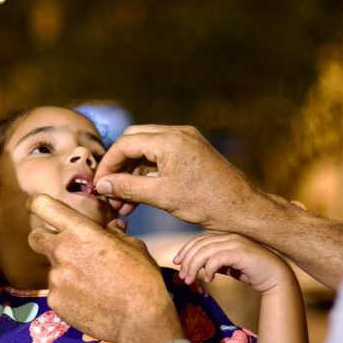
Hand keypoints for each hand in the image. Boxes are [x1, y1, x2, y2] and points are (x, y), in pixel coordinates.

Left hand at [27, 193, 182, 342]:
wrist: (139, 320)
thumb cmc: (140, 278)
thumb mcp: (134, 247)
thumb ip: (115, 233)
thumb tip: (113, 227)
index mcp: (80, 232)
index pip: (43, 206)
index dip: (36, 203)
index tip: (36, 206)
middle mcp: (61, 252)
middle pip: (36, 238)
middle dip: (45, 239)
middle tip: (65, 248)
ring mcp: (55, 279)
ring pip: (53, 269)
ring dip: (66, 272)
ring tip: (92, 285)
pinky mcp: (55, 302)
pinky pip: (58, 292)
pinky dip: (70, 294)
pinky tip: (89, 301)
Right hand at [94, 125, 258, 228]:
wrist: (243, 209)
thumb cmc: (207, 202)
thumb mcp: (161, 196)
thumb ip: (128, 188)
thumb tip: (102, 186)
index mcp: (169, 140)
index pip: (125, 144)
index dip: (108, 165)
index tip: (99, 185)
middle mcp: (178, 134)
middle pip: (134, 142)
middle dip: (118, 167)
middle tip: (108, 190)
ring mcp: (186, 141)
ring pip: (147, 152)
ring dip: (133, 174)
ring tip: (122, 204)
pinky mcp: (192, 153)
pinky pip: (162, 158)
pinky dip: (149, 175)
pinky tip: (139, 198)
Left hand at [174, 232, 293, 295]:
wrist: (276, 276)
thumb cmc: (253, 271)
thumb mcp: (230, 266)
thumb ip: (216, 262)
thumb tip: (199, 268)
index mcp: (226, 237)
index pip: (199, 240)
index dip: (185, 250)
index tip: (176, 262)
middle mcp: (229, 236)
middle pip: (199, 245)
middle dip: (187, 261)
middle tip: (183, 277)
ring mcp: (235, 242)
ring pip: (205, 251)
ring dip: (194, 267)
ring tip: (190, 280)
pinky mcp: (240, 252)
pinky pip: (217, 258)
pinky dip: (209, 268)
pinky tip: (210, 279)